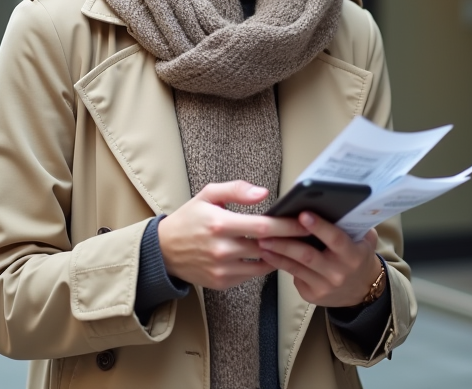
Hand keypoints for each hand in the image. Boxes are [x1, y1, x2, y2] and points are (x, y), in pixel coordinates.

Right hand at [158, 181, 308, 290]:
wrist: (164, 250)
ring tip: (289, 244)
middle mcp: (221, 249)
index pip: (263, 226)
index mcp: (219, 223)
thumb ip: (236, 190)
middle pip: (267, 246)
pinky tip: (266, 254)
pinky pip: (251, 275)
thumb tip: (263, 193)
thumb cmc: (189, 219)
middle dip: (290, 240)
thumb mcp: (208, 195)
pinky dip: (261, 264)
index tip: (304, 222)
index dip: (287, 225)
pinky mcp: (222, 283)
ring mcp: (222, 269)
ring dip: (277, 254)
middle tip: (307, 233)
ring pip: (263, 264)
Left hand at [257, 213, 382, 307]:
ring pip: (296, 267)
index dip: (319, 227)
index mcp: (352, 255)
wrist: (362, 290)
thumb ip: (352, 224)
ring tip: (261, 242)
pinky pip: (294, 277)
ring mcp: (325, 286)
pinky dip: (280, 265)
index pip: (335, 239)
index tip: (302, 214)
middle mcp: (338, 272)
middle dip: (285, 243)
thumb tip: (332, 202)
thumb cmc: (358, 256)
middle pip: (308, 255)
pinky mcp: (313, 295)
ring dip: (276, 254)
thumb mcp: (364, 240)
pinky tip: (268, 255)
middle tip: (266, 231)